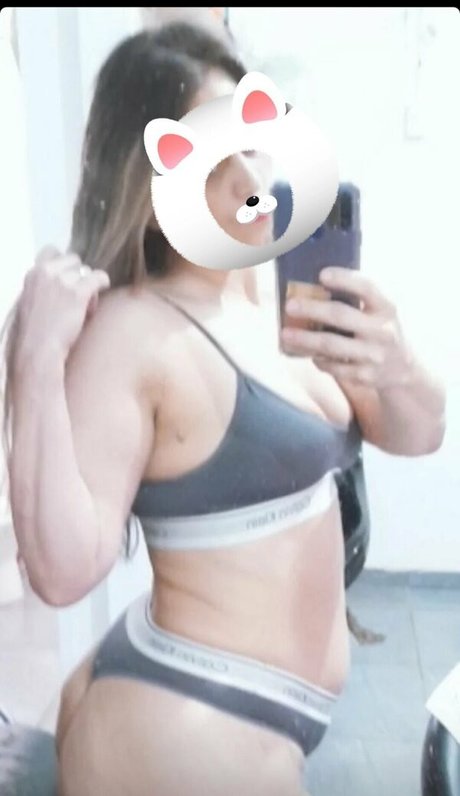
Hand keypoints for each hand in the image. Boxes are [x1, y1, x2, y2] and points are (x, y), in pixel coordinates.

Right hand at [16, 246, 110, 363]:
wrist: (38, 349)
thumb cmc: (36, 332)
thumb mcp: (31, 301)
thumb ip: (44, 286)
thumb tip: (64, 281)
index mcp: (33, 274)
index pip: (52, 251)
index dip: (65, 264)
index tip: (69, 277)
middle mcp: (46, 272)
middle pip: (73, 260)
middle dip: (78, 274)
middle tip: (78, 294)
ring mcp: (62, 281)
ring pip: (86, 272)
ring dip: (88, 286)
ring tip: (84, 305)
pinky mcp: (77, 293)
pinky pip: (98, 277)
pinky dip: (103, 282)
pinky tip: (104, 287)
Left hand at [281, 267, 414, 388]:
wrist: (403, 369)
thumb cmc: (380, 331)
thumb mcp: (379, 312)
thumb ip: (357, 300)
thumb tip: (314, 287)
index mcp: (386, 308)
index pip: (367, 288)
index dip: (344, 279)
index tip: (322, 274)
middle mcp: (383, 331)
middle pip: (341, 315)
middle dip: (312, 309)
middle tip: (290, 305)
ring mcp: (374, 355)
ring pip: (331, 345)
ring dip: (305, 339)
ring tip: (285, 334)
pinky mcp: (365, 375)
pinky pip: (333, 367)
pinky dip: (318, 359)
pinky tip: (308, 354)